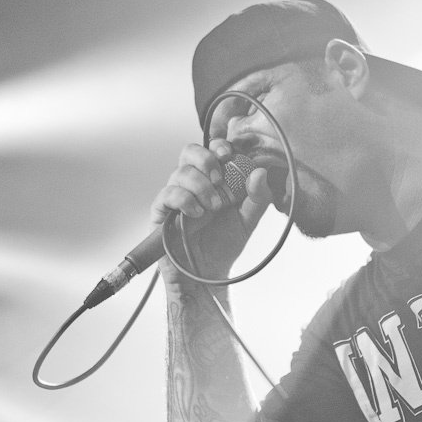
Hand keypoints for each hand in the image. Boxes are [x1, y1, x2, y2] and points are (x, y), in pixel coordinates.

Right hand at [150, 138, 272, 286]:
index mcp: (212, 180)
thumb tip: (260, 172)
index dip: (218, 146)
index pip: (210, 150)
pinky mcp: (161, 212)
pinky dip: (185, 200)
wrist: (208, 274)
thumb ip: (258, 197)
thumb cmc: (224, 245)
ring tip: (213, 207)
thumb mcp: (249, 220)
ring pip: (180, 173)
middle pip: (189, 152)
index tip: (229, 154)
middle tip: (219, 179)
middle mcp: (192, 184)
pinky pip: (167, 194)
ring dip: (201, 187)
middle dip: (206, 159)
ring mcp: (175, 197)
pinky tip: (197, 213)